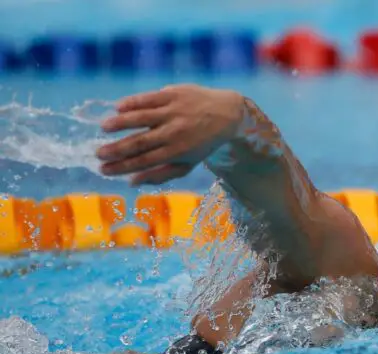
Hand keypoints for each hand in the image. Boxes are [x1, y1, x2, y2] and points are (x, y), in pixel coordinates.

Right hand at [96, 84, 243, 185]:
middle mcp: (175, 132)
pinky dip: (132, 103)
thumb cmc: (202, 142)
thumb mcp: (187, 163)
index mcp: (178, 151)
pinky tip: (118, 107)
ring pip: (141, 118)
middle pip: (140, 142)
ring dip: (120, 123)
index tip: (103, 169)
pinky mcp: (173, 94)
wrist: (227, 113)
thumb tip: (131, 182)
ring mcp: (174, 111)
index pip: (144, 161)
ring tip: (104, 127)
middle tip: (98, 153)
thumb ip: (161, 174)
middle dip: (116, 149)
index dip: (122, 166)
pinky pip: (148, 98)